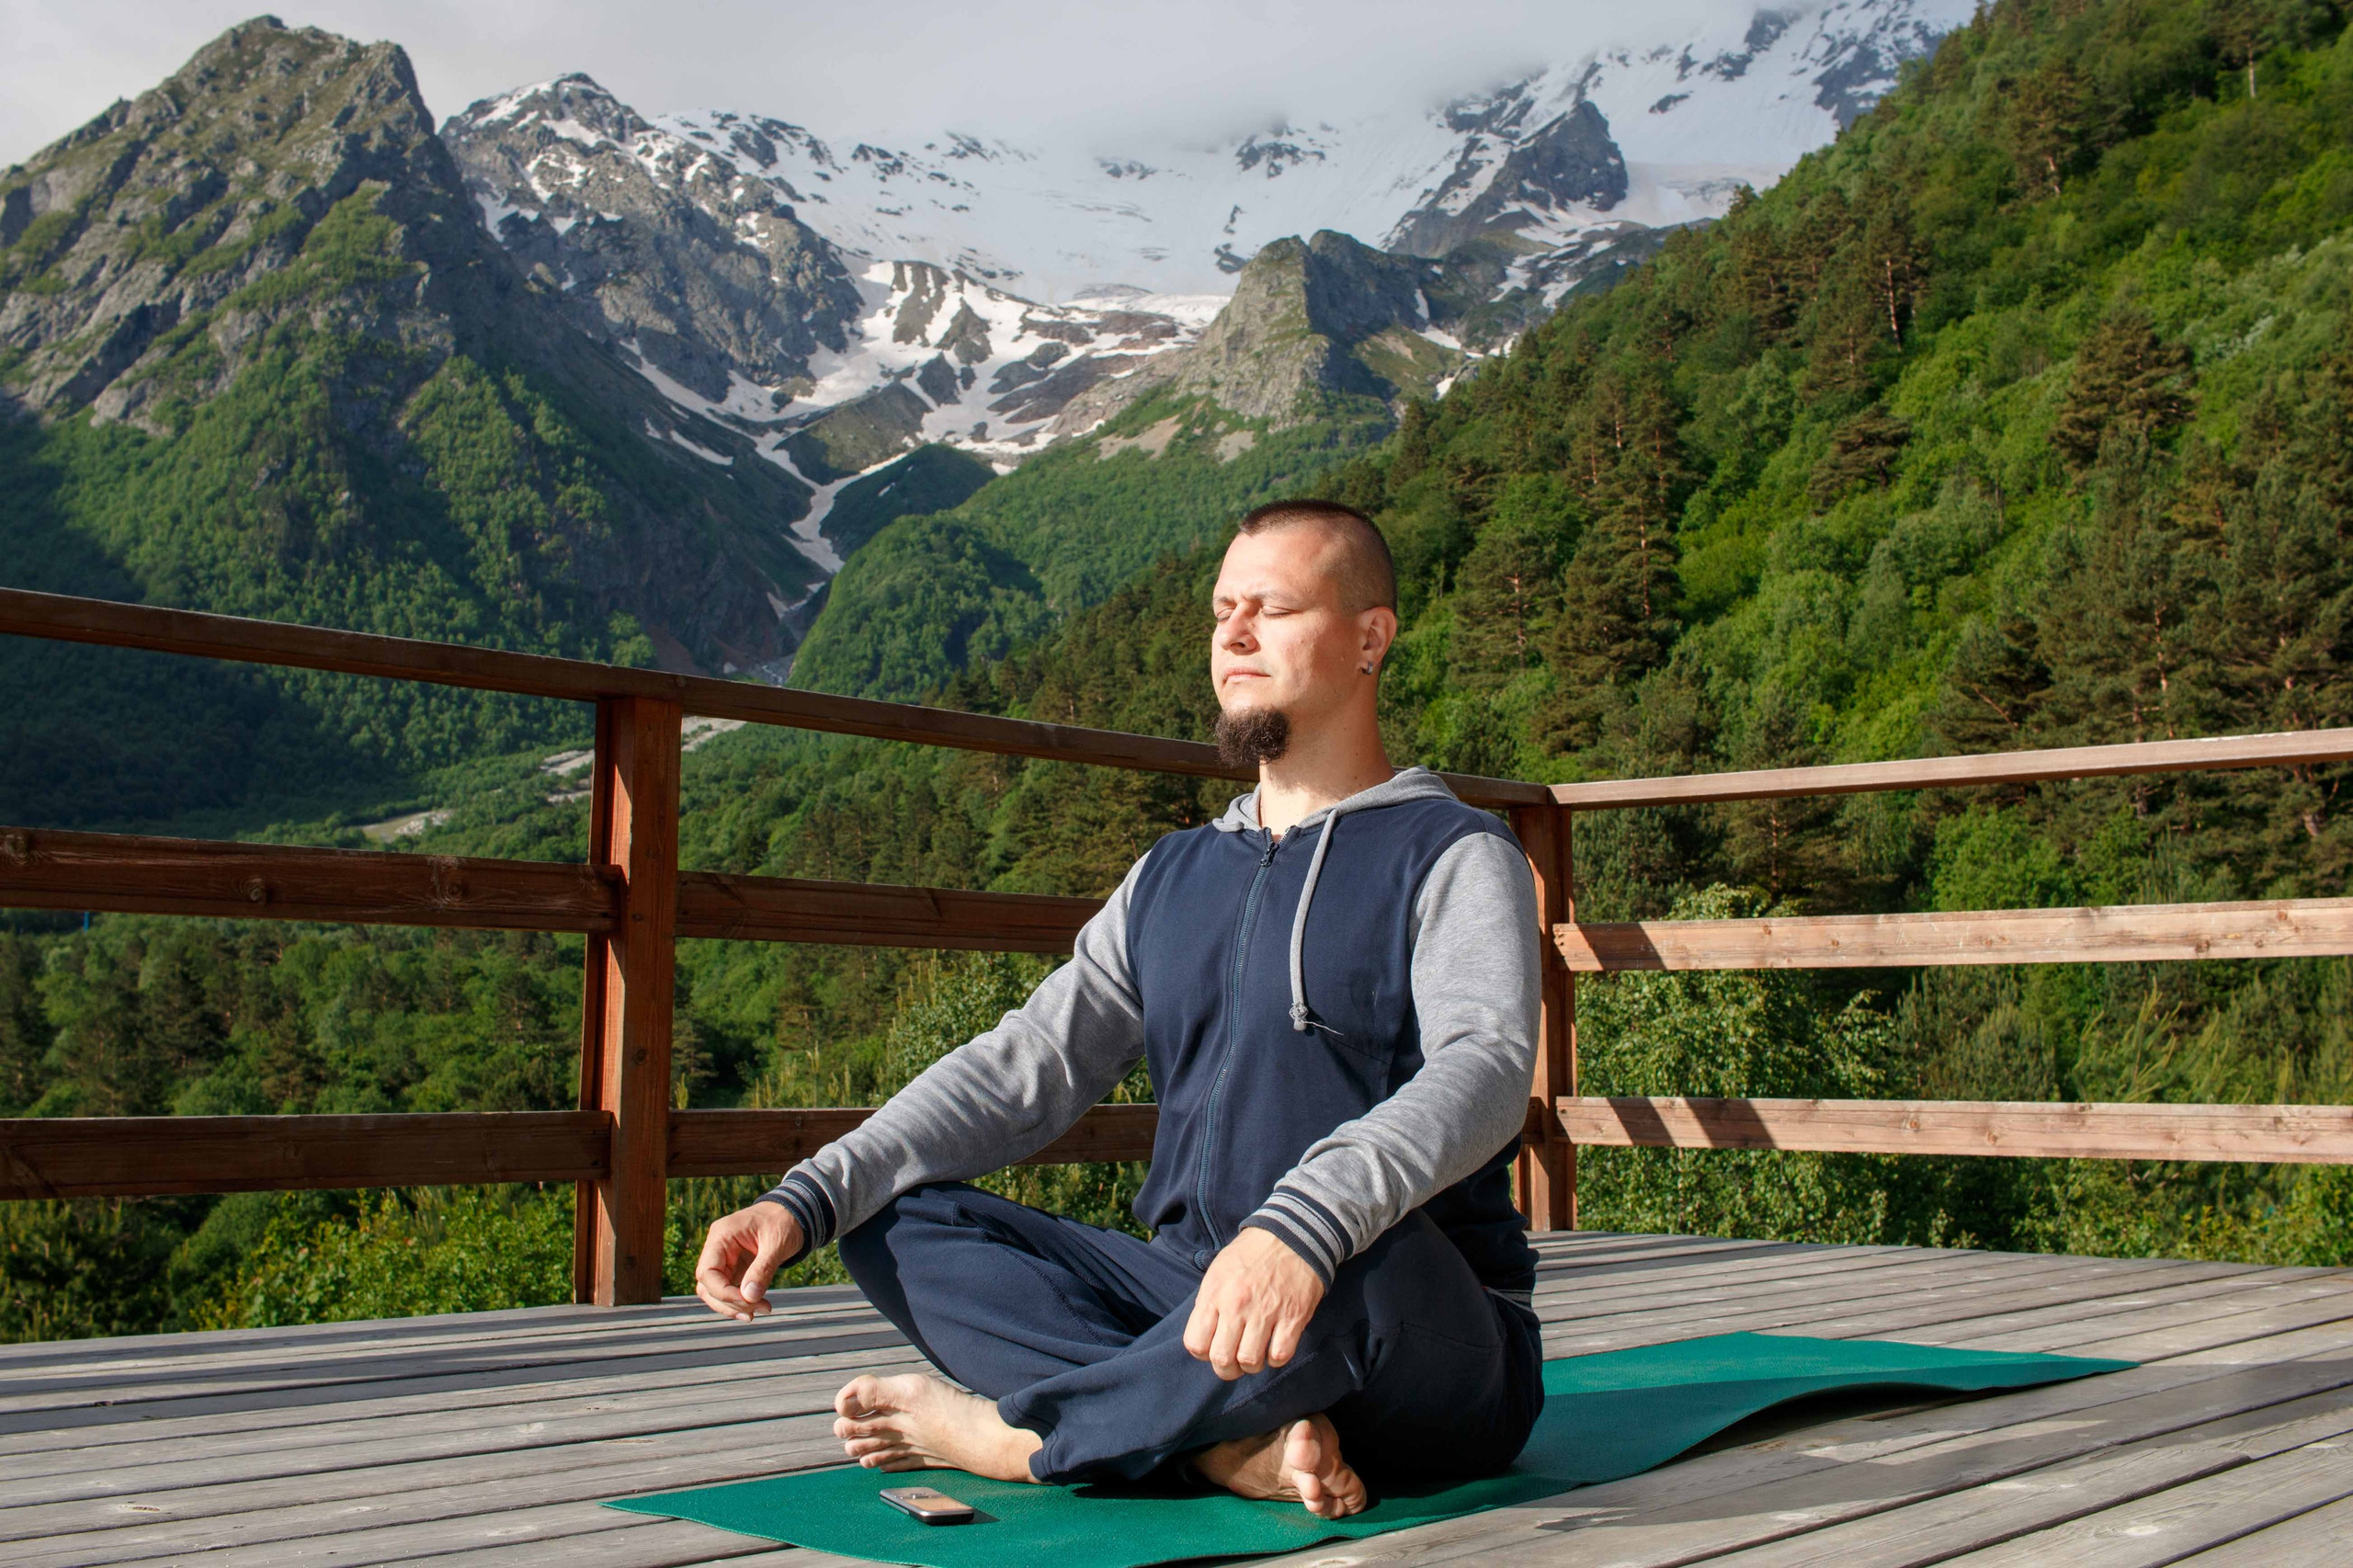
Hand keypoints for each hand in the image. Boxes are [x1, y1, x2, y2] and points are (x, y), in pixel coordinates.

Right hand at [694, 1202, 801, 1321]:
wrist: (792, 1214)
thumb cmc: (783, 1222)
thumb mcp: (777, 1243)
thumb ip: (763, 1269)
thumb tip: (749, 1297)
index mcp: (721, 1235)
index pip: (707, 1272)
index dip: (723, 1293)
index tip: (747, 1302)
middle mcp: (717, 1248)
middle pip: (707, 1285)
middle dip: (730, 1302)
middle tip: (757, 1309)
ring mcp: (724, 1259)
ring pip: (715, 1291)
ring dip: (733, 1306)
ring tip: (760, 1311)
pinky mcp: (734, 1268)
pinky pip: (728, 1290)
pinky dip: (740, 1301)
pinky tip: (757, 1307)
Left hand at [1182, 1227, 1324, 1379]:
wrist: (1292, 1236)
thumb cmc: (1250, 1255)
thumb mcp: (1217, 1271)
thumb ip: (1208, 1303)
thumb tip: (1204, 1335)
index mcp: (1215, 1294)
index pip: (1196, 1344)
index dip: (1203, 1353)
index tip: (1212, 1347)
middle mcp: (1237, 1305)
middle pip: (1222, 1359)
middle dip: (1226, 1369)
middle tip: (1233, 1362)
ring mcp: (1266, 1312)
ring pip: (1250, 1361)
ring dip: (1251, 1366)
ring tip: (1254, 1355)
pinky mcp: (1293, 1317)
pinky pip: (1280, 1355)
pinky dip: (1275, 1359)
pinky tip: (1274, 1347)